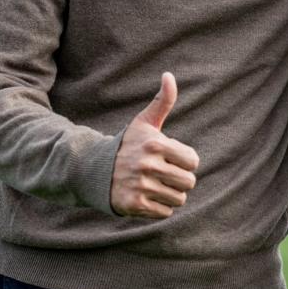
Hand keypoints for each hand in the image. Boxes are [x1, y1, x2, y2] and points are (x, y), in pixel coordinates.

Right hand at [111, 72, 198, 218]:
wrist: (94, 170)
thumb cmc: (127, 144)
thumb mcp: (144, 122)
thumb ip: (162, 101)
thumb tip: (168, 75)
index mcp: (155, 144)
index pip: (193, 161)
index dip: (185, 161)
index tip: (171, 158)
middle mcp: (147, 166)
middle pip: (188, 182)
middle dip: (179, 179)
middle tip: (164, 174)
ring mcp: (140, 187)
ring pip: (178, 199)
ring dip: (170, 194)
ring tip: (155, 185)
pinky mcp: (134, 206)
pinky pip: (165, 212)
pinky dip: (160, 207)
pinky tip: (146, 196)